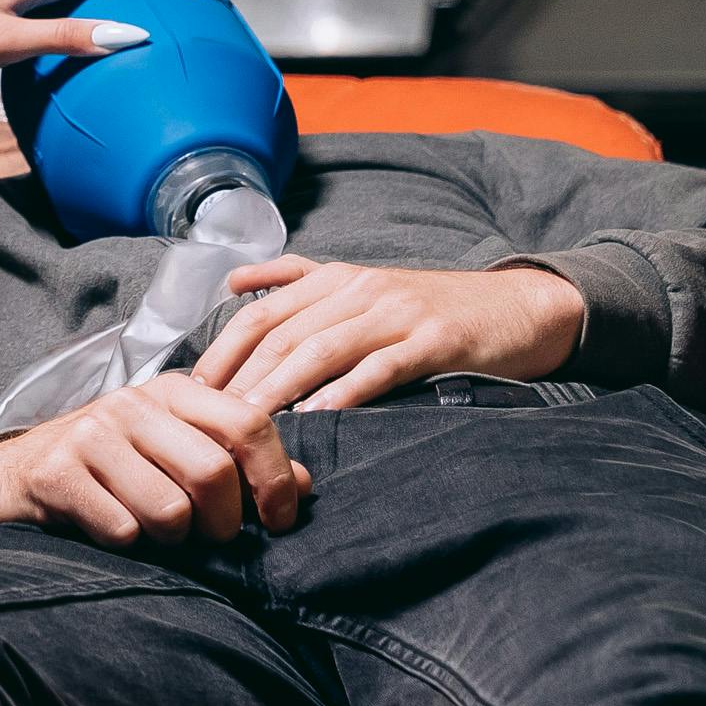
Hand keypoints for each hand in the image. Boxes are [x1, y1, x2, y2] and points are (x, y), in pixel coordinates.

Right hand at [0, 370, 312, 547]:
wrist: (12, 474)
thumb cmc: (110, 467)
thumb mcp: (174, 450)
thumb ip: (238, 462)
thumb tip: (305, 484)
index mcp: (174, 392)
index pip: (248, 423)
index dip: (276, 478)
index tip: (280, 522)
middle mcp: (134, 404)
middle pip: (213, 473)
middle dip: (223, 525)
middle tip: (212, 540)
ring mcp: (92, 435)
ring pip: (170, 512)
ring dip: (172, 540)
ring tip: (154, 532)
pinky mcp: (57, 473)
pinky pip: (121, 531)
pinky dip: (127, 546)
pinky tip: (110, 530)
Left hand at [191, 259, 584, 412]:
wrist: (517, 309)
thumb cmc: (431, 309)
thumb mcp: (362, 284)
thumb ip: (297, 281)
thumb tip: (232, 283)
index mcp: (336, 277)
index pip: (260, 314)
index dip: (221, 354)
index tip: (188, 394)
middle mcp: (359, 289)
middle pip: (282, 334)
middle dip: (239, 381)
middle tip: (206, 423)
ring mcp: (396, 313)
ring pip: (321, 351)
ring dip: (278, 390)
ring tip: (247, 427)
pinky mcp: (432, 341)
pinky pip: (378, 369)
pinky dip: (344, 394)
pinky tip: (318, 419)